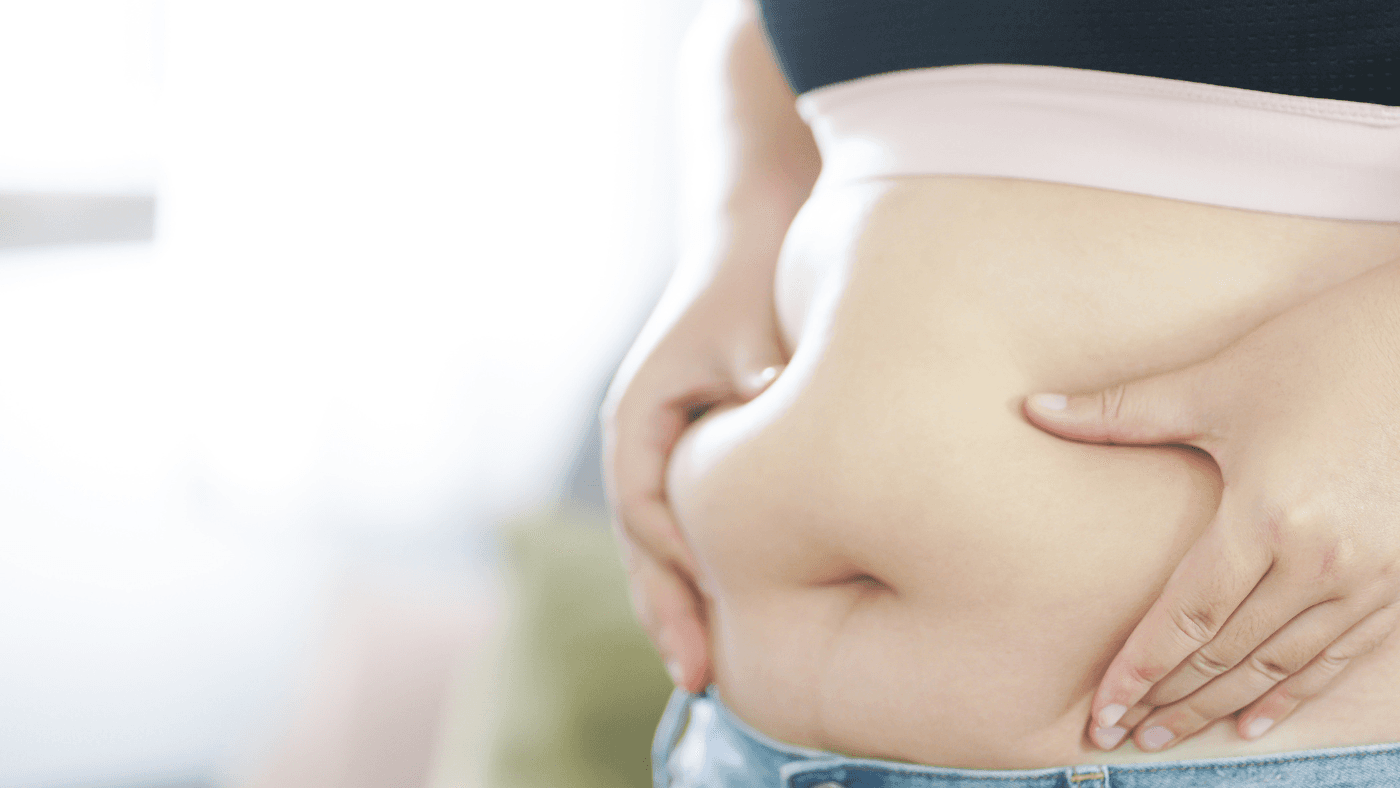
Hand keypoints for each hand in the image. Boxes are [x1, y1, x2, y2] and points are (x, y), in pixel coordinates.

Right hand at [601, 269, 785, 692]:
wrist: (746, 230)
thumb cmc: (745, 279)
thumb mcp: (748, 334)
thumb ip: (755, 382)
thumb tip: (774, 419)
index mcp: (636, 418)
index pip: (647, 515)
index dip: (679, 573)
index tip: (716, 624)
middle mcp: (639, 440)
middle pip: (644, 545)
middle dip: (668, 612)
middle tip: (698, 679)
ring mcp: (662, 448)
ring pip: (662, 543)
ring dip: (682, 602)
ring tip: (706, 671)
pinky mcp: (692, 448)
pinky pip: (688, 524)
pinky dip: (703, 569)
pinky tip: (733, 608)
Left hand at [1023, 258, 1399, 751]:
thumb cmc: (1322, 351)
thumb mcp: (1217, 383)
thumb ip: (1120, 412)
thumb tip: (1033, 409)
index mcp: (1266, 518)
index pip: (1185, 621)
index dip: (1137, 671)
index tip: (1100, 711)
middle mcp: (1321, 562)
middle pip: (1227, 655)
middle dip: (1169, 700)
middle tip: (1122, 734)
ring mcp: (1371, 577)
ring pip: (1280, 666)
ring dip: (1220, 707)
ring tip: (1171, 734)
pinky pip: (1340, 657)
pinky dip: (1294, 694)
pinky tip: (1256, 720)